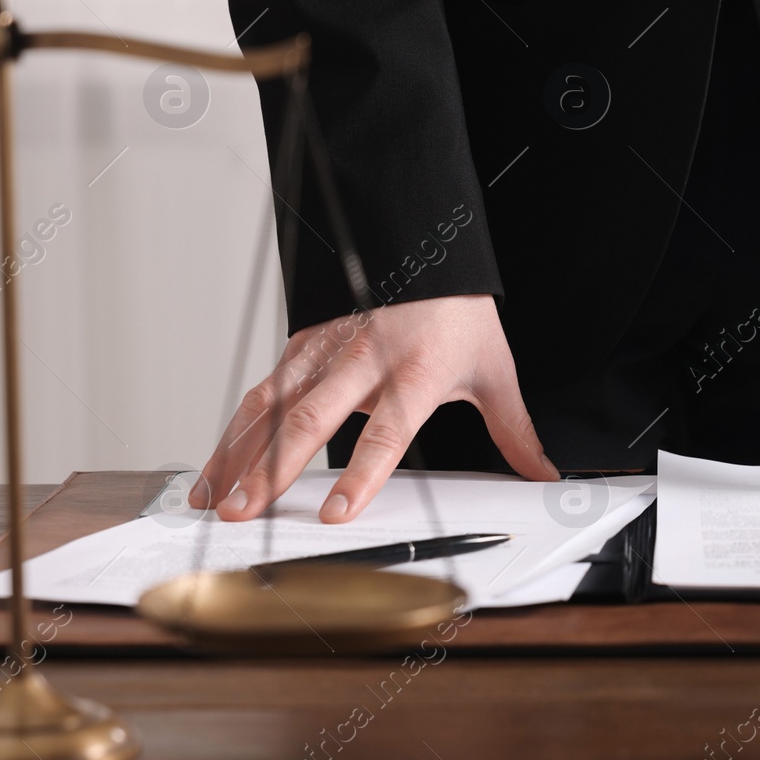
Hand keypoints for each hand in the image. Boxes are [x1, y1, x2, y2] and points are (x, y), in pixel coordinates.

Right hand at [190, 294, 558, 523]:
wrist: (427, 245)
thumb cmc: (458, 313)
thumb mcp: (495, 371)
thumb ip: (514, 429)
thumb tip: (544, 473)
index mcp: (417, 372)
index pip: (387, 432)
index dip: (362, 474)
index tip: (336, 513)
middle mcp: (364, 361)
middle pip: (311, 420)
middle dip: (273, 471)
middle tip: (246, 514)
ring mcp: (326, 352)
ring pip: (271, 407)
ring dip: (238, 455)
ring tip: (215, 502)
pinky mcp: (301, 345)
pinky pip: (260, 392)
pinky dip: (233, 432)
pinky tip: (216, 468)